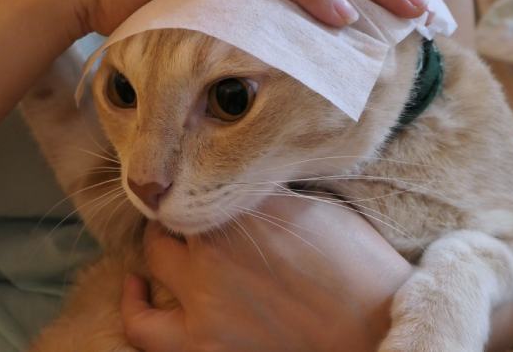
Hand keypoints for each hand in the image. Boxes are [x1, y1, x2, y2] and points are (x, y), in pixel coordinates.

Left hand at [121, 196, 413, 351]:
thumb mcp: (315, 208)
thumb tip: (239, 183)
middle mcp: (212, 251)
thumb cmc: (359, 268)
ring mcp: (201, 303)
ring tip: (157, 244)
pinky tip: (138, 295)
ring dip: (154, 249)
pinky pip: (145, 329)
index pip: (199, 180)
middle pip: (174, 216)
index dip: (199, 179)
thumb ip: (265, 196)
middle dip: (180, 210)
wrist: (376, 331)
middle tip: (190, 212)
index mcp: (243, 210)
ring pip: (152, 260)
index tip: (201, 179)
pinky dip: (136, 309)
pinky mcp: (201, 347)